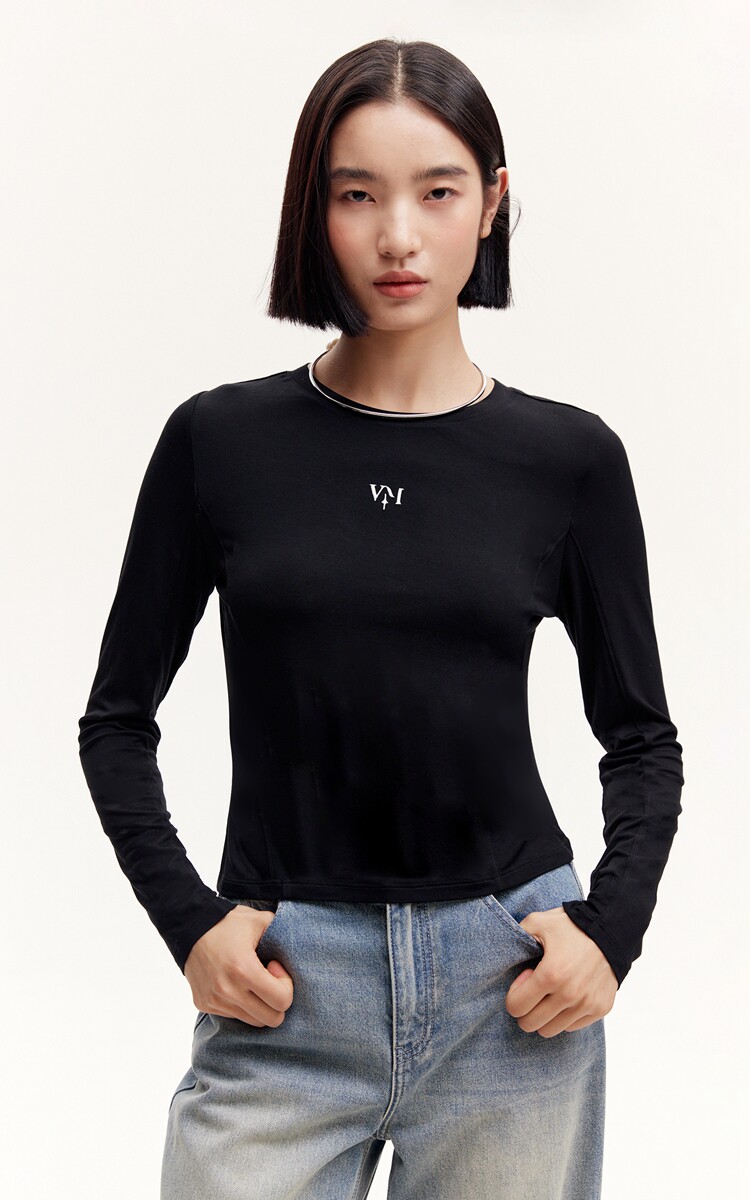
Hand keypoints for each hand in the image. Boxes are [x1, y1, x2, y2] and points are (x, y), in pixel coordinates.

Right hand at [184, 905, 293, 1027]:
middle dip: (276, 1001)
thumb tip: (298, 946)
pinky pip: (234, 1016)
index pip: (282, 1001)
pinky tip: (236, 984)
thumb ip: (281, 932)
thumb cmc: (228, 923)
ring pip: (253, 1021)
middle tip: (268, 979)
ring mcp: (215, 1000)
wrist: (189, 927)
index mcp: (243, 970)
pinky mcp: (204, 1004)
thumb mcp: (259, 921)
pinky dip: (241, 1005)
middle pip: (271, 1019)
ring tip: (252, 982)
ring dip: (259, 1005)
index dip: (286, 985)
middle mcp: (228, 991)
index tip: (274, 966)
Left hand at [505, 906, 617, 1036]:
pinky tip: (567, 995)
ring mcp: (587, 1004)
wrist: (611, 928)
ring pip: (550, 1030)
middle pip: (531, 1024)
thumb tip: (504, 957)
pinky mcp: (601, 1009)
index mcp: (551, 975)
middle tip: (534, 989)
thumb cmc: (571, 925)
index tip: (526, 977)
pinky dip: (565, 1016)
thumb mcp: (537, 922)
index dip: (514, 994)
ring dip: (545, 1016)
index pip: (516, 1008)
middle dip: (526, 1009)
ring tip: (550, 993)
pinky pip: (572, 1026)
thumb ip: (516, 937)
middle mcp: (569, 995)